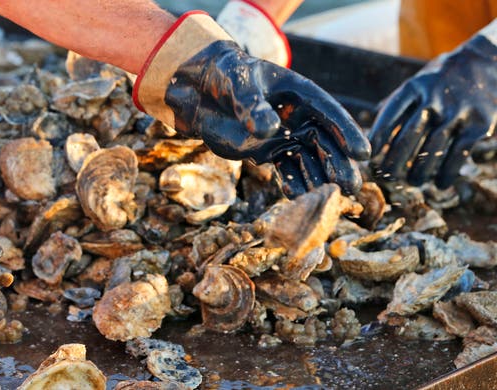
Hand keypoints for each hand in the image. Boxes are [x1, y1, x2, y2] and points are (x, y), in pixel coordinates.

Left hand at [134, 12, 369, 197]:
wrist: (203, 93)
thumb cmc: (227, 79)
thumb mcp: (238, 85)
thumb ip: (252, 105)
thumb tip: (268, 130)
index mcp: (301, 94)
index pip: (329, 113)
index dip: (346, 132)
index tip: (363, 152)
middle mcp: (299, 118)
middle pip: (325, 142)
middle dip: (339, 165)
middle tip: (351, 188)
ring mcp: (285, 137)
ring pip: (309, 161)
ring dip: (319, 180)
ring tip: (329, 200)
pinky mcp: (269, 153)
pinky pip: (286, 170)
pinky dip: (292, 184)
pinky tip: (296, 198)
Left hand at [369, 30, 496, 187]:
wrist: (489, 61)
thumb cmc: (445, 77)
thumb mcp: (419, 80)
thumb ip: (397, 102)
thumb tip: (371, 123)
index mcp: (414, 87)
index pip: (389, 116)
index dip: (377, 140)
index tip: (369, 158)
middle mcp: (434, 98)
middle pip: (409, 136)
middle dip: (395, 161)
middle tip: (387, 176)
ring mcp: (458, 111)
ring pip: (433, 149)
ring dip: (420, 171)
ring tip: (413, 182)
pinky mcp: (480, 123)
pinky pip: (459, 153)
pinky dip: (448, 171)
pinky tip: (440, 184)